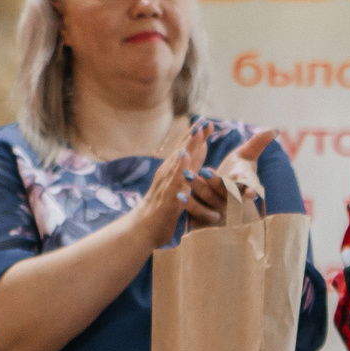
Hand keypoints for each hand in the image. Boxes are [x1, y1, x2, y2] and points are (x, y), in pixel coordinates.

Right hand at [134, 122, 215, 245]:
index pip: (185, 149)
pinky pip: (174, 182)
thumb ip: (191, 167)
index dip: (196, 136)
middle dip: (194, 136)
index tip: (207, 121)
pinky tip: (185, 159)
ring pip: (178, 163)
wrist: (143, 229)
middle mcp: (167, 174)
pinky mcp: (166, 198)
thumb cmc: (162, 207)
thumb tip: (202, 148)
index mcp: (171, 171)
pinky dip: (180, 170)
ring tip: (198, 133)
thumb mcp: (180, 184)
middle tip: (205, 121)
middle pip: (182, 151)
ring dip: (188, 147)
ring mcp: (165, 185)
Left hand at [179, 126, 277, 224]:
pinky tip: (180, 195)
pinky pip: (197, 213)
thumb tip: (274, 129)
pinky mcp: (204, 217)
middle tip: (205, 171)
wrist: (224, 204)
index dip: (250, 189)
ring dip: (198, 188)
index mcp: (244, 186)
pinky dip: (190, 205)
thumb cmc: (236, 176)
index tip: (251, 192)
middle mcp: (232, 200)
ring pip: (209, 199)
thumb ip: (258, 144)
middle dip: (216, 182)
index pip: (249, 187)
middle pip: (226, 192)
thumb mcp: (247, 159)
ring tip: (186, 175)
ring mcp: (219, 210)